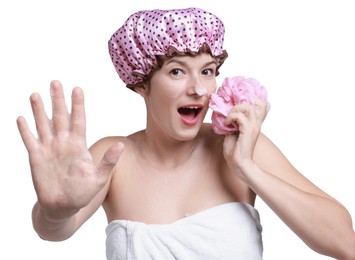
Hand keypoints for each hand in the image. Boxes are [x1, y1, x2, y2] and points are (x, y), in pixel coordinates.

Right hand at [17, 80, 122, 218]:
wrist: (64, 206)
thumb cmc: (82, 192)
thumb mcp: (98, 178)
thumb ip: (108, 161)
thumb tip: (121, 145)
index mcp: (78, 145)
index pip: (78, 120)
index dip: (77, 105)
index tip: (77, 89)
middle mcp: (63, 143)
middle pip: (59, 117)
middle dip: (58, 100)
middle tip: (55, 82)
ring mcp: (49, 149)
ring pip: (43, 125)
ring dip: (39, 110)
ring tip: (36, 94)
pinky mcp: (36, 158)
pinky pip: (30, 141)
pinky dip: (25, 130)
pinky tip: (21, 118)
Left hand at [222, 99, 267, 178]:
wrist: (239, 163)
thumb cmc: (235, 150)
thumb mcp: (232, 133)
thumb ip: (232, 123)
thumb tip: (224, 115)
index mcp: (254, 124)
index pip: (262, 106)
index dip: (253, 98)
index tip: (238, 100)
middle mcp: (256, 124)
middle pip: (257, 102)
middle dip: (240, 102)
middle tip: (230, 110)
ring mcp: (253, 127)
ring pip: (248, 107)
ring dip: (235, 109)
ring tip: (228, 117)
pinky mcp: (247, 131)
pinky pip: (239, 117)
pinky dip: (231, 117)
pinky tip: (226, 123)